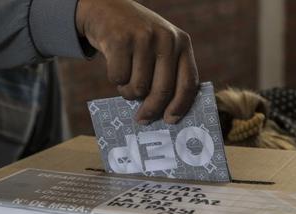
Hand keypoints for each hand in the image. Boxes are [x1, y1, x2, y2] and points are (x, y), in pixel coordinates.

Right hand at [76, 0, 198, 123]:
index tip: (170, 120)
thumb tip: (165, 113)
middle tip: (141, 119)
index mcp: (182, 43)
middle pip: (162, 91)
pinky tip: (115, 65)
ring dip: (128, 91)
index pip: (188, 83)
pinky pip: (119, 78)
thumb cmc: (136, 39)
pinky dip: (115, 79)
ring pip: (138, 88)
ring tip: (126, 78)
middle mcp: (166, 39)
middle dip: (151, 110)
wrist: (107, 8)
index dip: (180, 106)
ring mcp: (144, 38)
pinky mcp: (120, 40)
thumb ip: (167, 73)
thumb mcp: (160, 47)